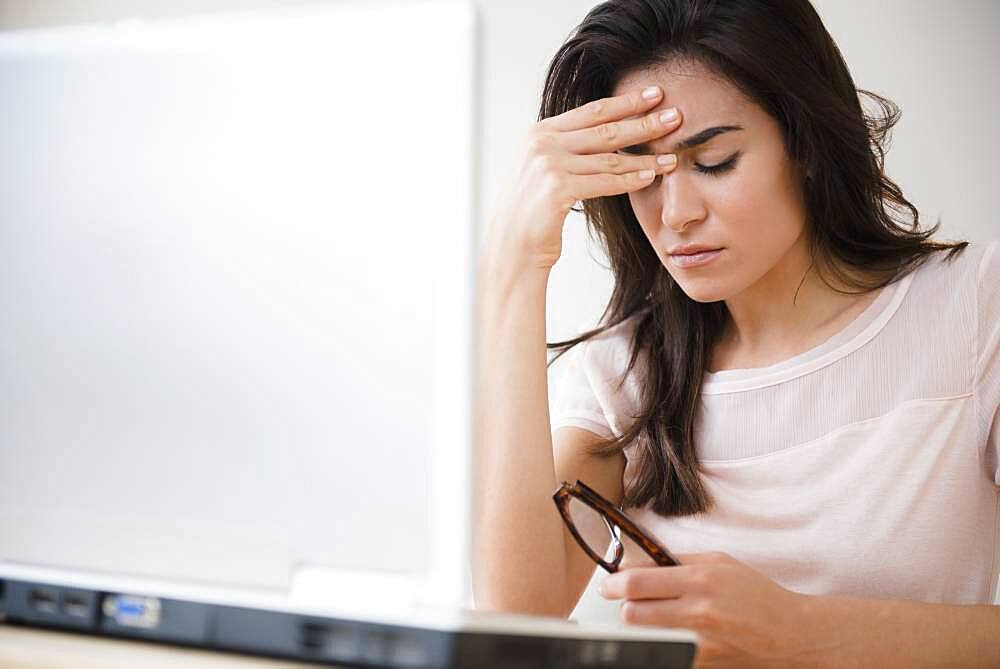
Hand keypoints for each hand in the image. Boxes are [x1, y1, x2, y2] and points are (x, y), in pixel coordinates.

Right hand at [484, 84, 681, 270]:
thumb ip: (566, 149)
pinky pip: (605, 182)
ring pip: (610, 158)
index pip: (591, 111)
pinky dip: (630, 180)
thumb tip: (606, 136)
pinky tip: (651, 177)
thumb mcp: (544, 170)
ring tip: (672, 156)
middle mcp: (543, 142)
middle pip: (605, 129)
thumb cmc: (532, 213)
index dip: (625, 102)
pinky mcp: (557, 187)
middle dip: (644, 122)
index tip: (654, 94)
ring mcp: (549, 164)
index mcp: (540, 132)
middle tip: (676, 116)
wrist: (511, 245)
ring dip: (645, 157)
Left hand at [598, 551, 817, 668]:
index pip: (638, 582)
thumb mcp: (719, 562)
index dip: (615, 583)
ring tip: (655, 617)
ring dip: (643, 626)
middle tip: (627, 603)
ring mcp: (700, 642)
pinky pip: (669, 652)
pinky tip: (678, 634)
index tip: (608, 584)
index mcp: (700, 579)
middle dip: (625, 607)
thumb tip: (639, 562)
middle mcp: (698, 611)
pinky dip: (665, 643)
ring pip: (646, 636)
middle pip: (634, 613)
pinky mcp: (703, 663)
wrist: (791, 632)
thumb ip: (678, 561)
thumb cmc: (755, 593)